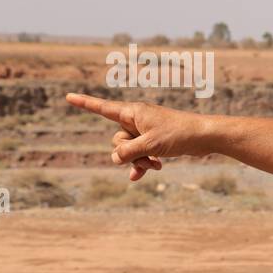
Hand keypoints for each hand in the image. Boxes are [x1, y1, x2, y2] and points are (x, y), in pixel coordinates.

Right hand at [65, 93, 213, 180]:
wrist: (204, 137)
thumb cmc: (179, 135)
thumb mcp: (150, 145)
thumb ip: (128, 152)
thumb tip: (114, 158)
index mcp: (133, 113)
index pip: (103, 108)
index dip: (85, 103)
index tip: (68, 96)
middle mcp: (137, 120)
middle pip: (117, 140)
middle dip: (127, 153)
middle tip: (147, 159)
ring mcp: (146, 131)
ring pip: (129, 150)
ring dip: (139, 161)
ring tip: (155, 166)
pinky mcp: (155, 142)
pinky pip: (140, 155)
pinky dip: (142, 164)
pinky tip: (141, 176)